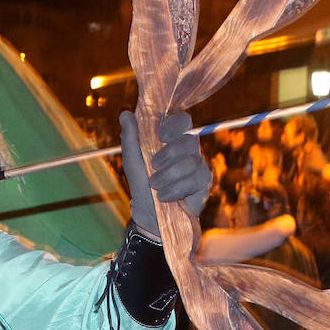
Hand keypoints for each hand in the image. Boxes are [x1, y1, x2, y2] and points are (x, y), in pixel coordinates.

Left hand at [120, 110, 211, 235]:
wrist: (149, 216)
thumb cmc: (142, 186)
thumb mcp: (132, 161)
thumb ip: (130, 138)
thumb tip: (125, 113)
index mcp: (173, 140)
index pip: (183, 120)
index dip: (175, 124)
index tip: (161, 135)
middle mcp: (189, 151)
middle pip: (189, 141)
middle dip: (169, 154)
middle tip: (153, 166)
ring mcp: (199, 167)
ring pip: (191, 162)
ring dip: (168, 176)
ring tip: (155, 186)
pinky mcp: (204, 184)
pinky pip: (194, 180)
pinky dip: (175, 189)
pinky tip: (165, 196)